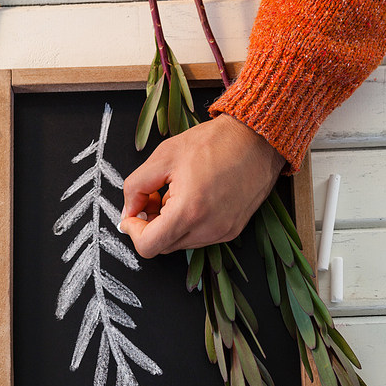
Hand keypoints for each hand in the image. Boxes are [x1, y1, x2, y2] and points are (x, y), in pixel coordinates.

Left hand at [120, 113, 285, 257]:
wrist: (258, 139)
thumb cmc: (216, 142)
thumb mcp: (163, 156)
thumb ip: (135, 186)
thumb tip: (128, 210)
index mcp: (189, 212)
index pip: (148, 246)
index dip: (133, 230)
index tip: (132, 214)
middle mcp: (208, 229)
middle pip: (162, 246)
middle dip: (150, 225)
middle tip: (152, 197)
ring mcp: (222, 233)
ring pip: (180, 243)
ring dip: (169, 225)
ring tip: (175, 193)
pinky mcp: (232, 231)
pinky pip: (199, 237)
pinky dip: (188, 224)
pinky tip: (193, 198)